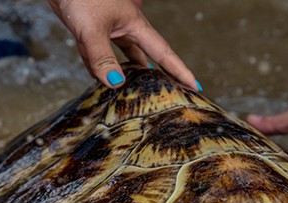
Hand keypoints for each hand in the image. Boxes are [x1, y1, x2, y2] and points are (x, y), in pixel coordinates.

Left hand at [48, 0, 199, 89]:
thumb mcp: (91, 29)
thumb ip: (102, 58)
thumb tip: (116, 84)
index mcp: (135, 25)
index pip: (163, 53)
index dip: (180, 71)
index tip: (195, 86)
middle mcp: (125, 28)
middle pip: (148, 56)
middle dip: (160, 73)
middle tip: (173, 92)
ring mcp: (109, 29)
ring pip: (125, 56)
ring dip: (131, 72)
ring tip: (140, 90)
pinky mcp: (92, 31)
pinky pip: (102, 55)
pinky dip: (103, 67)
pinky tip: (102, 78)